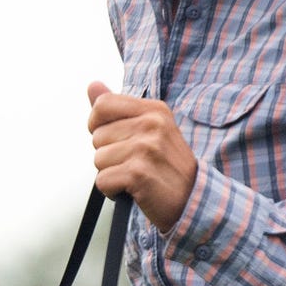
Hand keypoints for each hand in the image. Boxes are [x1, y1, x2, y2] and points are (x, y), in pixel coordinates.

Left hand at [88, 81, 196, 231]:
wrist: (192, 200)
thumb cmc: (167, 166)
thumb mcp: (150, 129)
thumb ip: (118, 108)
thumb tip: (93, 85)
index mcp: (154, 110)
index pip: (103, 104)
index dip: (97, 124)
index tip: (113, 138)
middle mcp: (152, 125)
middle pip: (97, 136)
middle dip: (108, 154)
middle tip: (134, 162)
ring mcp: (146, 148)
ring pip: (98, 159)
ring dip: (111, 173)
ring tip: (135, 176)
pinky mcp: (138, 173)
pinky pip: (102, 180)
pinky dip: (112, 190)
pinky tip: (133, 189)